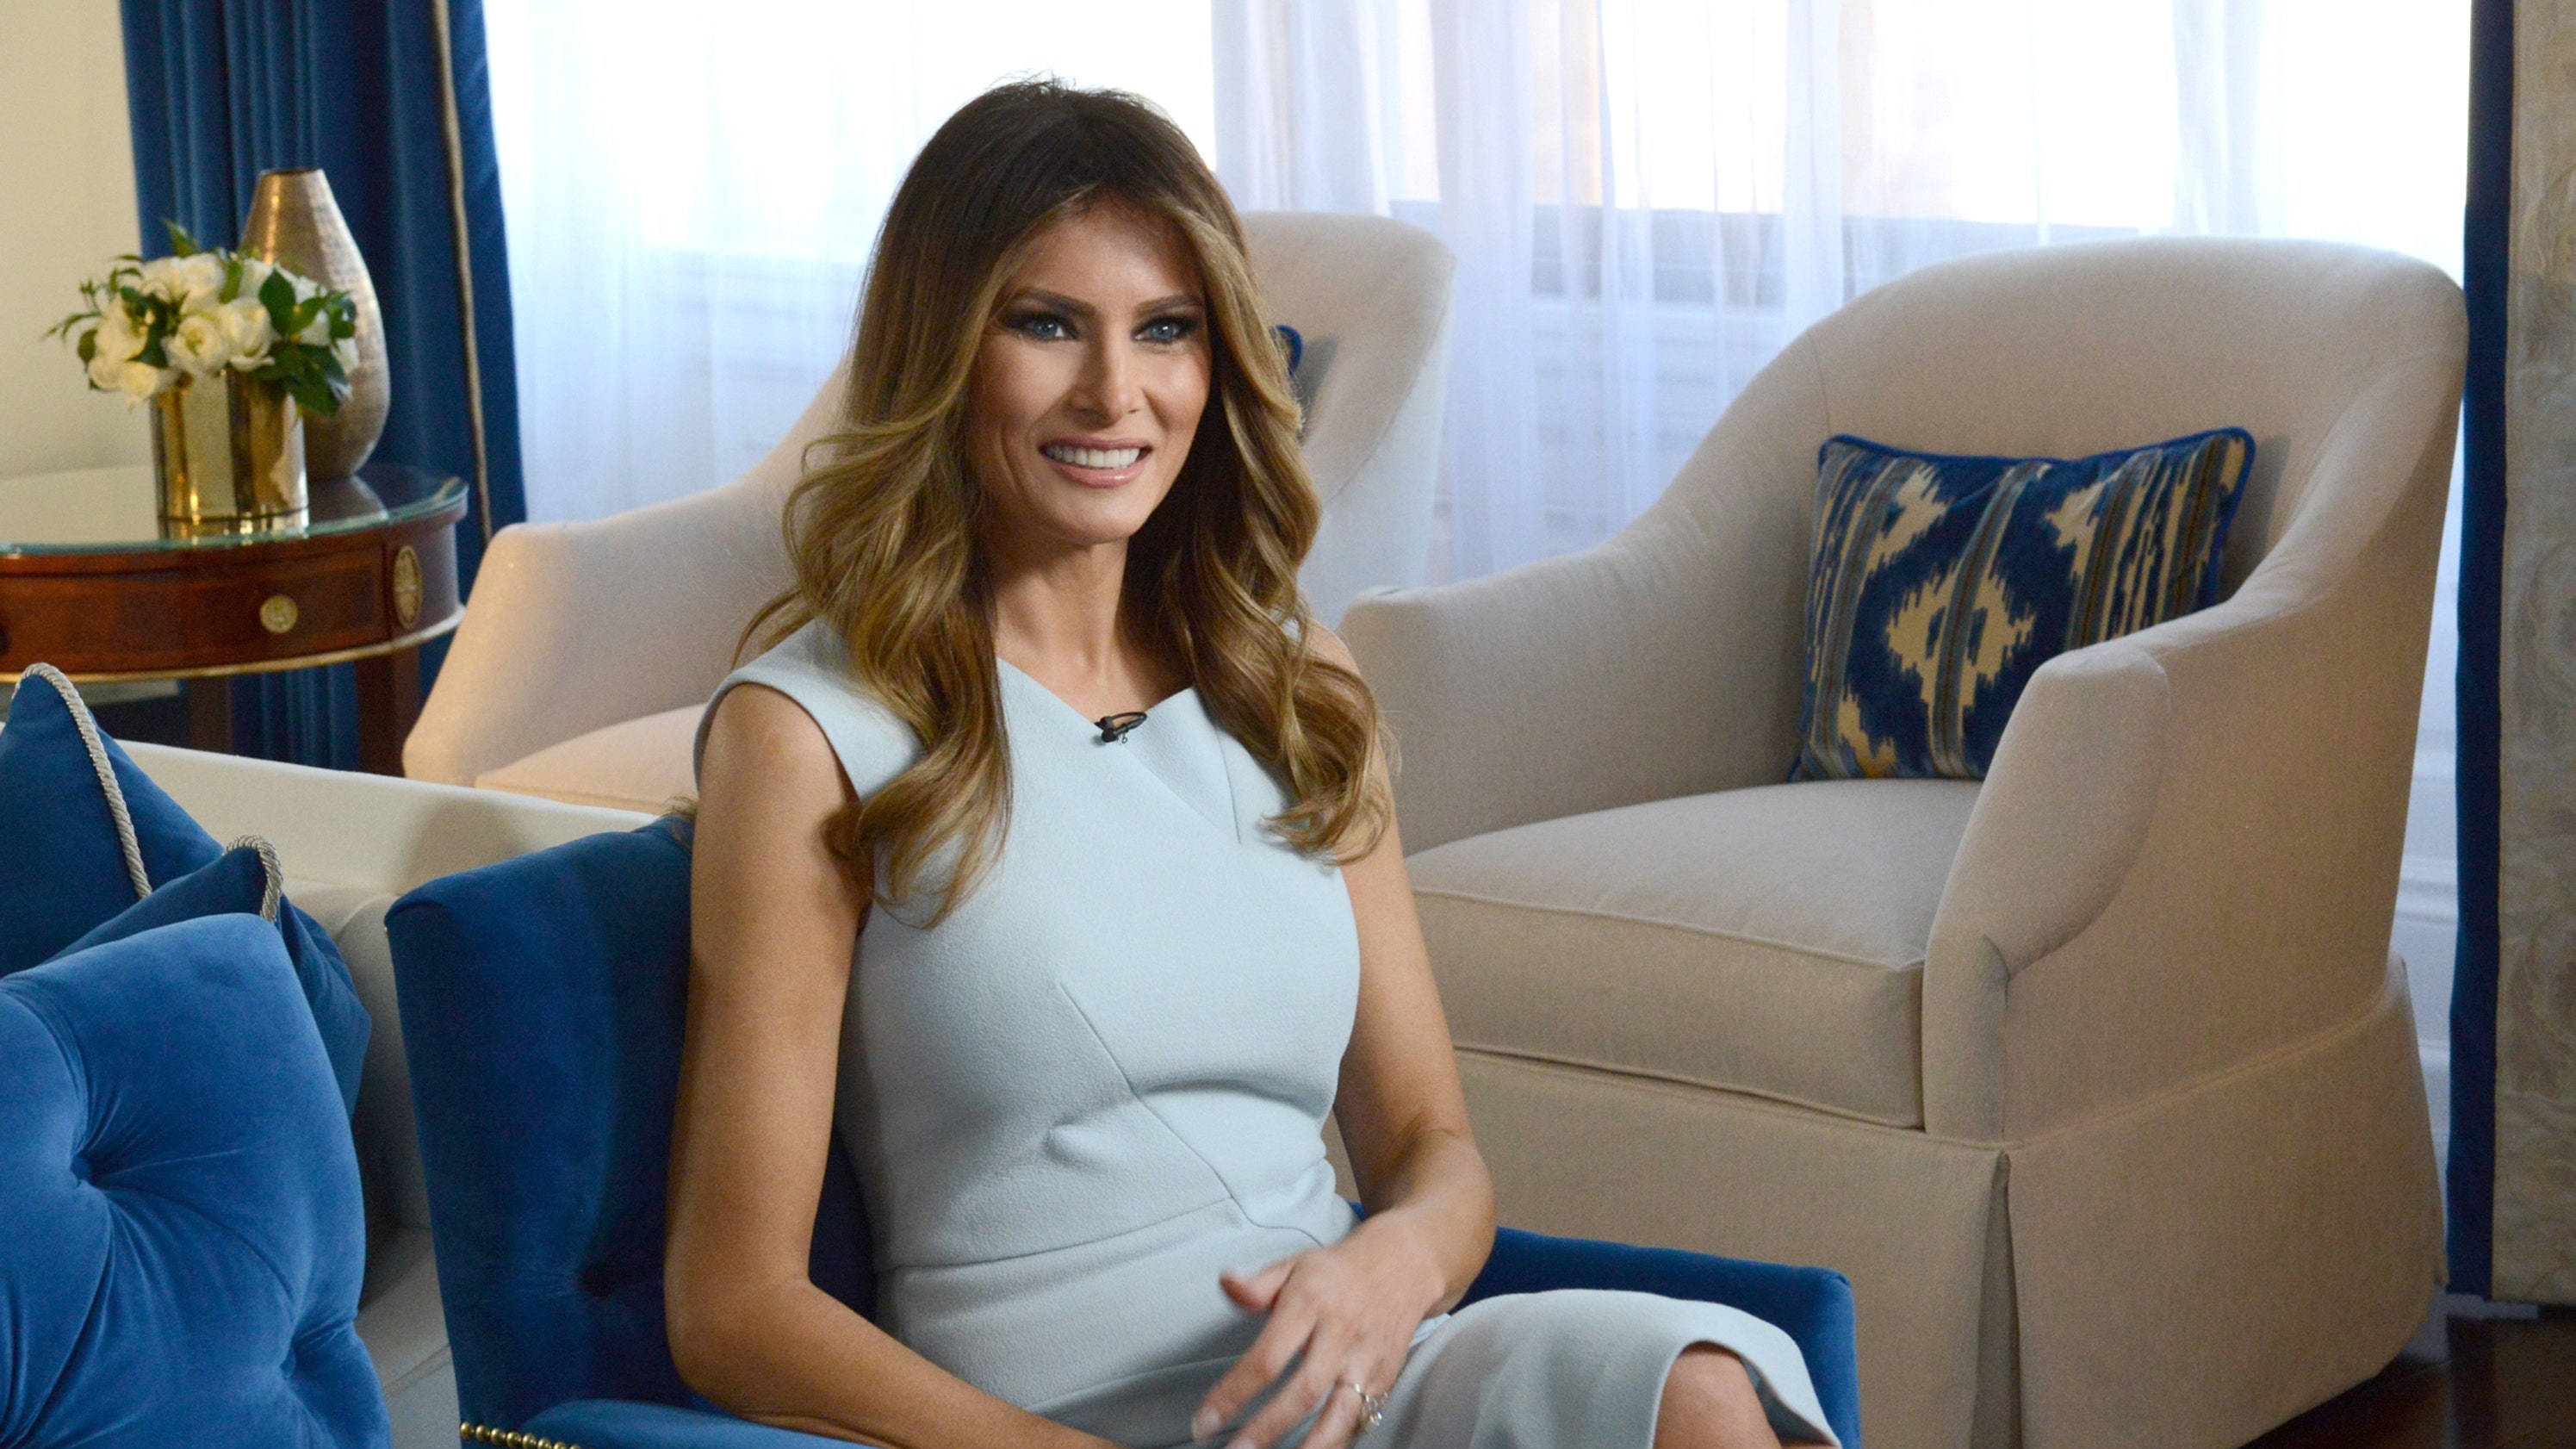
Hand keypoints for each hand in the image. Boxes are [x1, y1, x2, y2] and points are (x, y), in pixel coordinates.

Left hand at [1190, 1219, 1446, 1448]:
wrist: (1403, 1263)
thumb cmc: (1337, 1270)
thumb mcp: (1294, 1266)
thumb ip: (1257, 1285)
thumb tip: (1226, 1283)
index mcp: (1310, 1304)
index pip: (1268, 1356)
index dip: (1235, 1392)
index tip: (1205, 1420)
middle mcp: (1340, 1334)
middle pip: (1304, 1391)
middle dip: (1268, 1428)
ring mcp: (1367, 1359)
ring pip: (1341, 1413)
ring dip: (1311, 1446)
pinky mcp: (1386, 1376)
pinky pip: (1361, 1417)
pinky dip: (1338, 1440)